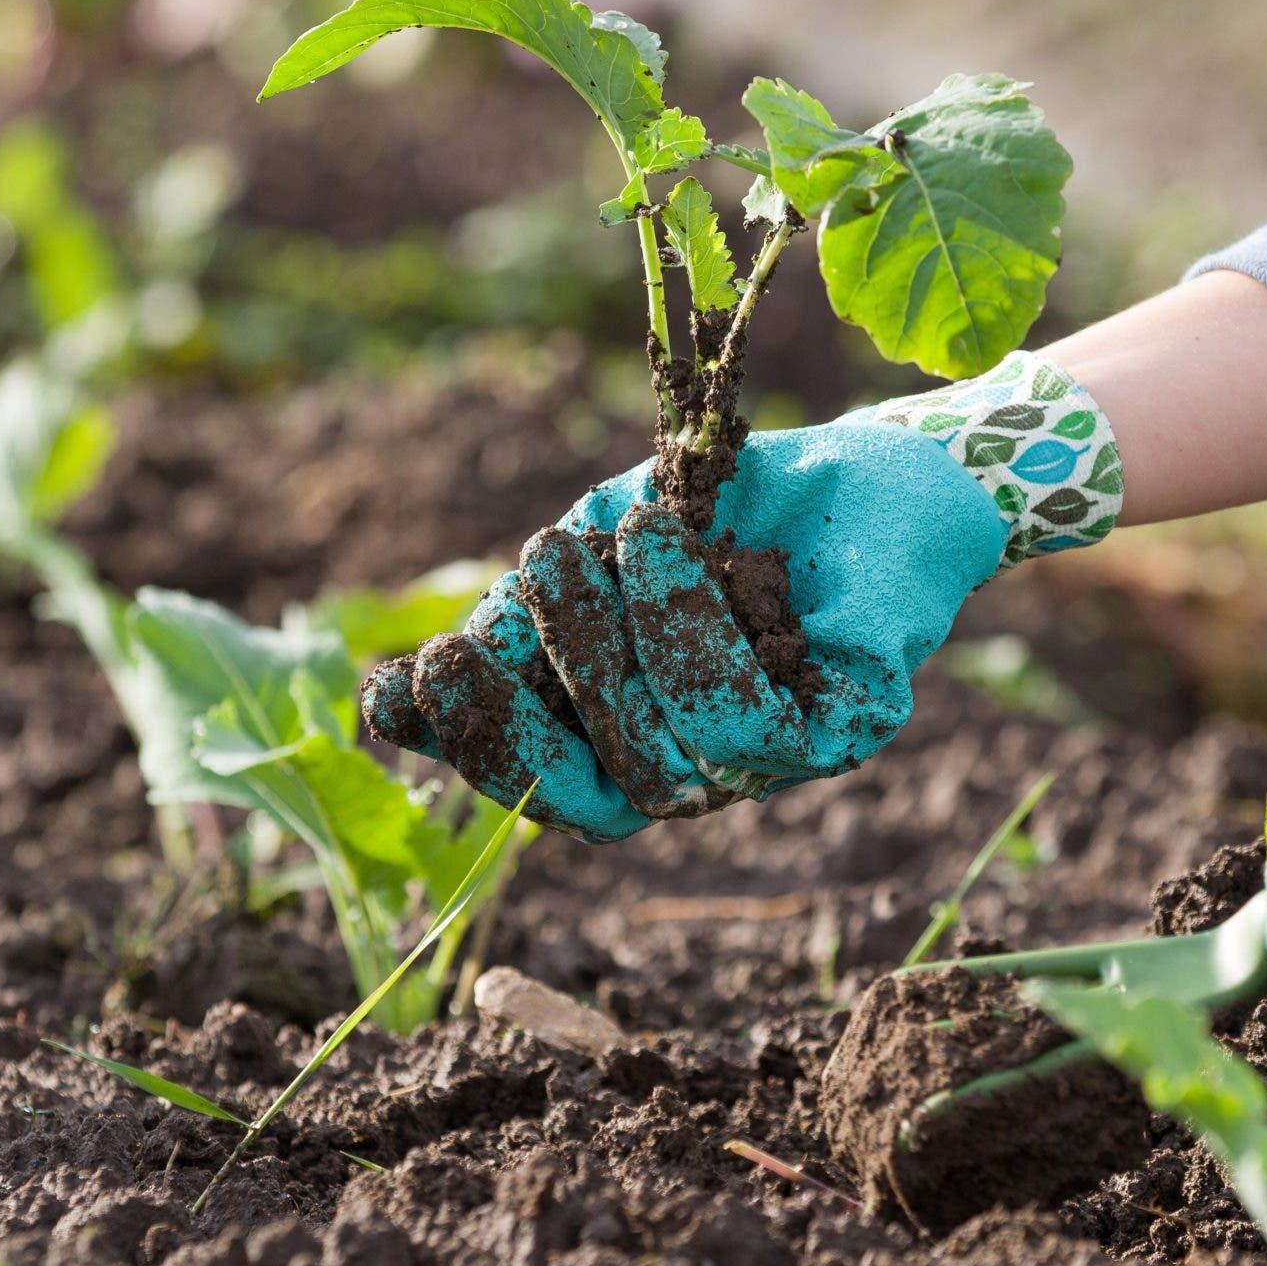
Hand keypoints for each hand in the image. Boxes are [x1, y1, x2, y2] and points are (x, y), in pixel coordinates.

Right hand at [361, 353, 1123, 839]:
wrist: (870, 466)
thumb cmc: (722, 514)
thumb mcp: (595, 557)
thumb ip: (517, 627)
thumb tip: (395, 704)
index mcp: (627, 745)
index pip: (537, 782)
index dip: (468, 747)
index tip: (402, 681)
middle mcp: (694, 776)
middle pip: (590, 798)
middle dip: (524, 712)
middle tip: (483, 613)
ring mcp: (770, 769)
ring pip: (663, 761)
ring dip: (606, 649)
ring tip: (583, 540)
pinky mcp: (845, 734)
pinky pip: (747, 726)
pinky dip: (689, 633)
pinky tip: (664, 542)